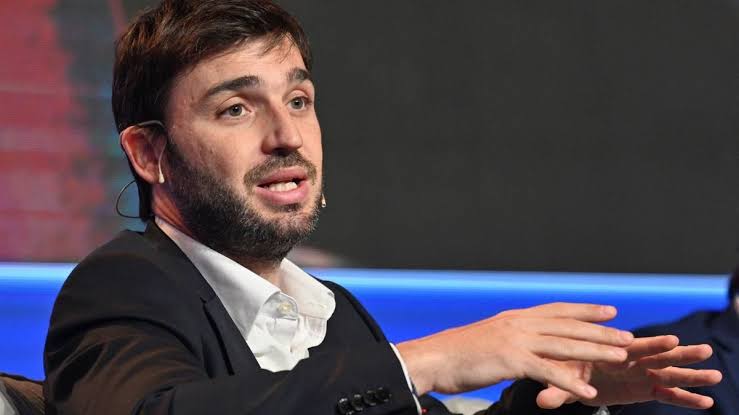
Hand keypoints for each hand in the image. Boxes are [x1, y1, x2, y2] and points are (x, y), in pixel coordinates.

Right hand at [396, 302, 633, 398]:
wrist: (434, 358)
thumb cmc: (457, 353)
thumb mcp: (489, 338)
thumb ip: (510, 338)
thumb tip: (523, 345)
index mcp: (515, 317)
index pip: (558, 309)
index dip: (586, 310)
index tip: (610, 310)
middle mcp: (519, 323)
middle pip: (569, 325)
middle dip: (601, 331)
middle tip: (628, 335)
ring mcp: (517, 340)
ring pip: (565, 345)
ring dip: (596, 351)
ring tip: (621, 357)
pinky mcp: (512, 360)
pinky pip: (549, 372)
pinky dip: (571, 382)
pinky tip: (588, 392)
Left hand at [536, 335, 721, 408]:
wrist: (570, 371)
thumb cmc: (567, 368)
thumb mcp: (562, 379)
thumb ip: (557, 390)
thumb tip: (542, 403)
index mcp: (613, 350)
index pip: (636, 346)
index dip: (653, 344)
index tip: (673, 339)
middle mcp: (631, 360)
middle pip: (659, 356)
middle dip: (680, 354)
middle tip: (704, 351)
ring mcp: (641, 374)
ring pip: (669, 372)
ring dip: (690, 373)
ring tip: (714, 375)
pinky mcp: (645, 388)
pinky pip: (668, 394)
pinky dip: (685, 398)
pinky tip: (706, 401)